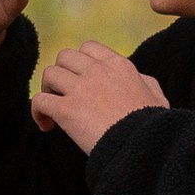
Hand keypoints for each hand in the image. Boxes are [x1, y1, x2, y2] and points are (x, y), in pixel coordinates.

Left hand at [32, 41, 168, 153]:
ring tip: (54, 110)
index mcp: (119, 65)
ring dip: (47, 90)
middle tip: (64, 95)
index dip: (79, 62)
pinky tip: (47, 126)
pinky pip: (39, 101)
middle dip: (61, 73)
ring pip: (49, 74)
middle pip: (64, 56)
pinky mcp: (67, 110)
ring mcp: (80, 88)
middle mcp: (97, 71)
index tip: (81, 81)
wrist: (144, 147)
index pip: (88, 48)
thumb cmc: (153, 127)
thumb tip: (138, 78)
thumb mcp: (157, 97)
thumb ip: (145, 82)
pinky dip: (38, 112)